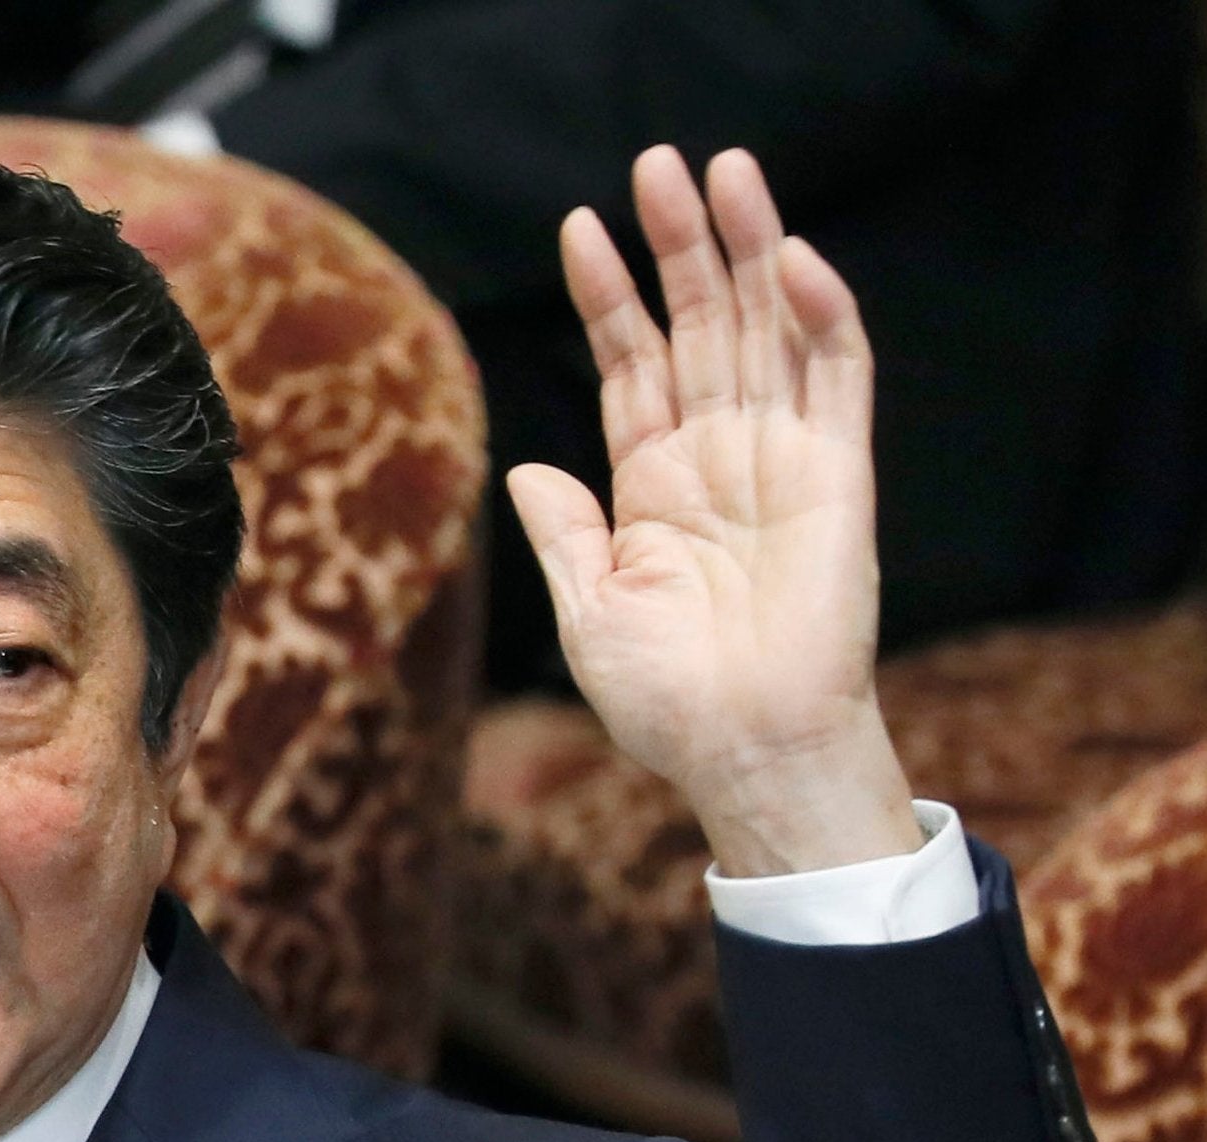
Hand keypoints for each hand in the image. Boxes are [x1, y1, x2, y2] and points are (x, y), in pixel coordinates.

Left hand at [507, 147, 920, 876]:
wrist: (744, 752)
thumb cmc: (667, 701)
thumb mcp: (591, 613)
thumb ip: (565, 536)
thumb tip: (528, 469)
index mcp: (652, 485)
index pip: (631, 364)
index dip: (607, 296)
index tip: (577, 226)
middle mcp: (717, 457)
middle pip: (700, 325)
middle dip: (679, 246)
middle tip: (659, 162)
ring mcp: (780, 459)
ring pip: (767, 329)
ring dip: (749, 251)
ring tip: (724, 169)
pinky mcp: (840, 476)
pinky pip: (837, 380)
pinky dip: (821, 318)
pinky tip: (792, 258)